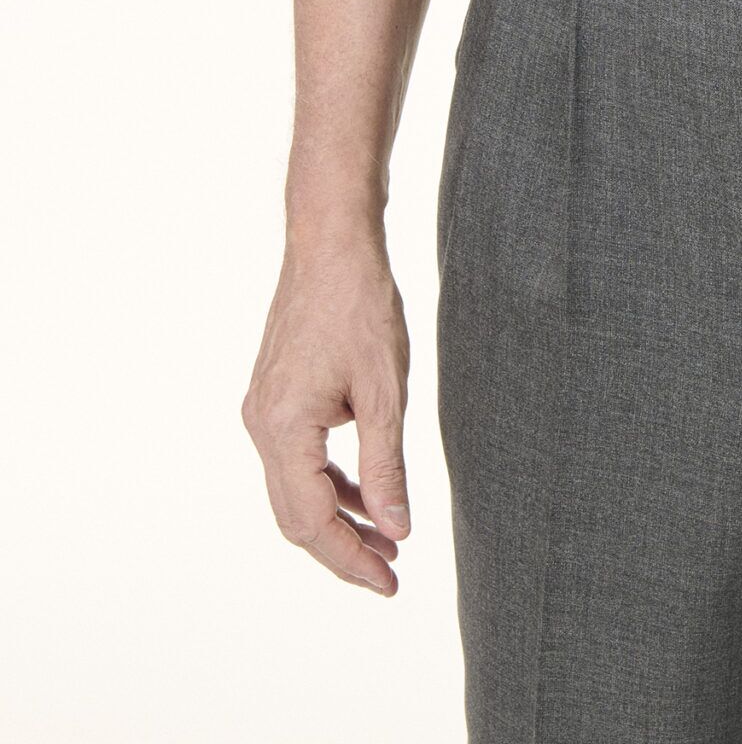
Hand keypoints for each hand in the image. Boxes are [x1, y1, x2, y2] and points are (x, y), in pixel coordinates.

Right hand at [241, 227, 412, 594]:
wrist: (330, 242)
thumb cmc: (360, 305)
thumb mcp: (385, 390)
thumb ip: (386, 466)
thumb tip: (396, 529)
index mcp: (283, 428)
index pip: (312, 521)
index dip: (350, 560)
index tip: (391, 583)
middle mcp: (260, 425)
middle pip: (295, 515)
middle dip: (343, 549)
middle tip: (391, 573)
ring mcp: (262, 410)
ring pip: (294, 490)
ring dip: (338, 517)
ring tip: (387, 540)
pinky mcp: (273, 396)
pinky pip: (297, 458)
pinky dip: (329, 482)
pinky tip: (366, 493)